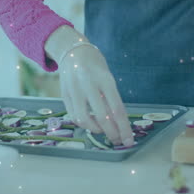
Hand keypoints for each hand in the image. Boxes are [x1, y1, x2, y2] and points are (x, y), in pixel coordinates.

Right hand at [45, 26, 133, 145]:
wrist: (73, 51)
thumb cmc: (96, 66)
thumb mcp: (108, 78)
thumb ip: (111, 99)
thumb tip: (119, 125)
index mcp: (105, 79)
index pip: (117, 109)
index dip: (124, 128)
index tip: (129, 141)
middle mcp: (89, 84)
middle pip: (103, 117)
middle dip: (112, 133)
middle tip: (118, 140)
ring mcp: (74, 89)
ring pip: (85, 119)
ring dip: (96, 130)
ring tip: (103, 130)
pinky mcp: (64, 94)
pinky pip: (73, 116)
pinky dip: (83, 124)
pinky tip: (91, 124)